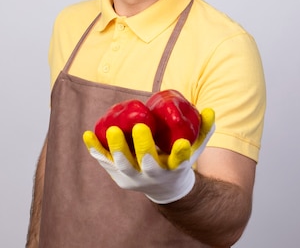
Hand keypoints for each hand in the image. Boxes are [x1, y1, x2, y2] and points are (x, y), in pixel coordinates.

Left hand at [83, 108, 214, 203]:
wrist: (164, 188)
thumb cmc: (179, 160)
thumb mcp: (196, 147)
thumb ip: (204, 129)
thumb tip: (211, 110)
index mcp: (174, 169)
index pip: (179, 161)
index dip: (180, 153)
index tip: (182, 143)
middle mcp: (153, 175)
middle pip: (147, 163)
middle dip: (143, 146)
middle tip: (139, 127)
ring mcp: (133, 177)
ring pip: (123, 165)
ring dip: (117, 148)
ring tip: (111, 131)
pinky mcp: (117, 174)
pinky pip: (105, 161)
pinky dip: (97, 149)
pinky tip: (88, 135)